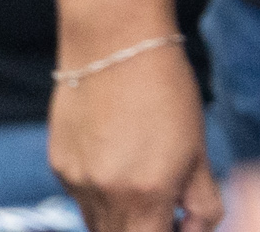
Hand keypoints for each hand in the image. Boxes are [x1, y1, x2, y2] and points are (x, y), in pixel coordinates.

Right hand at [50, 34, 219, 231]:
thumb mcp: (198, 148)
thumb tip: (196, 228)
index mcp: (148, 194)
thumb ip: (200, 199)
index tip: (179, 222)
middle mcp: (107, 196)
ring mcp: (77, 184)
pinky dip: (100, 194)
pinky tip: (117, 159)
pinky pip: (81, 198)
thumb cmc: (168, 91)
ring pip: (98, 225)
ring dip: (121, 218)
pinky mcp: (59, 168)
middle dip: (145, 229)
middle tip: (165, 209)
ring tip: (142, 179)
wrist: (115, 45)